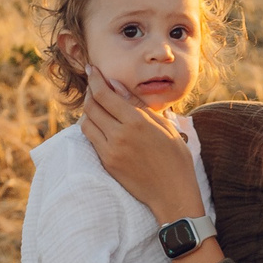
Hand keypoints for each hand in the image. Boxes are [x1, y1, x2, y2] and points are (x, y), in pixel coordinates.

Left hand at [79, 66, 206, 223]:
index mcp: (137, 122)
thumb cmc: (175, 158)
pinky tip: (100, 123)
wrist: (172, 193)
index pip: (105, 94)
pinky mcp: (107, 163)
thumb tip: (116, 85)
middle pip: (92, 106)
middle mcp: (120, 134)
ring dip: (89, 110)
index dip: (95, 79)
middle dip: (90, 91)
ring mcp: (111, 150)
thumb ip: (137, 105)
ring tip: (98, 104)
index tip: (92, 69)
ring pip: (87, 122)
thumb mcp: (163, 126)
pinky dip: (91, 127)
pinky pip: (91, 139)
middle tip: (95, 84)